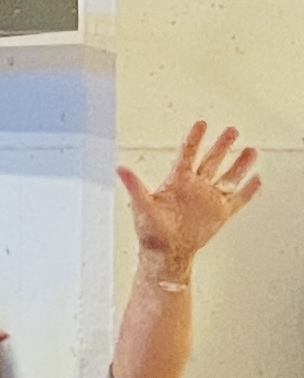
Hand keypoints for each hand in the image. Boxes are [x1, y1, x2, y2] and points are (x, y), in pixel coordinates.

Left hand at [120, 120, 263, 271]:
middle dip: (222, 145)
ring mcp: (208, 199)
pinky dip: (249, 190)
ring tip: (250, 150)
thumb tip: (120, 169)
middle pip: (211, 161)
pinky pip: (238, 199)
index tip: (202, 123)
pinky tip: (257, 179)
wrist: (166, 254)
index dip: (195, 138)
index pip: (188, 154)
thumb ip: (134, 186)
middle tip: (232, 130)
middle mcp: (195, 187)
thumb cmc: (151, 232)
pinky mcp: (219, 213)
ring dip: (240, 164)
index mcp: (177, 182)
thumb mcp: (142, 206)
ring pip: (228, 176)